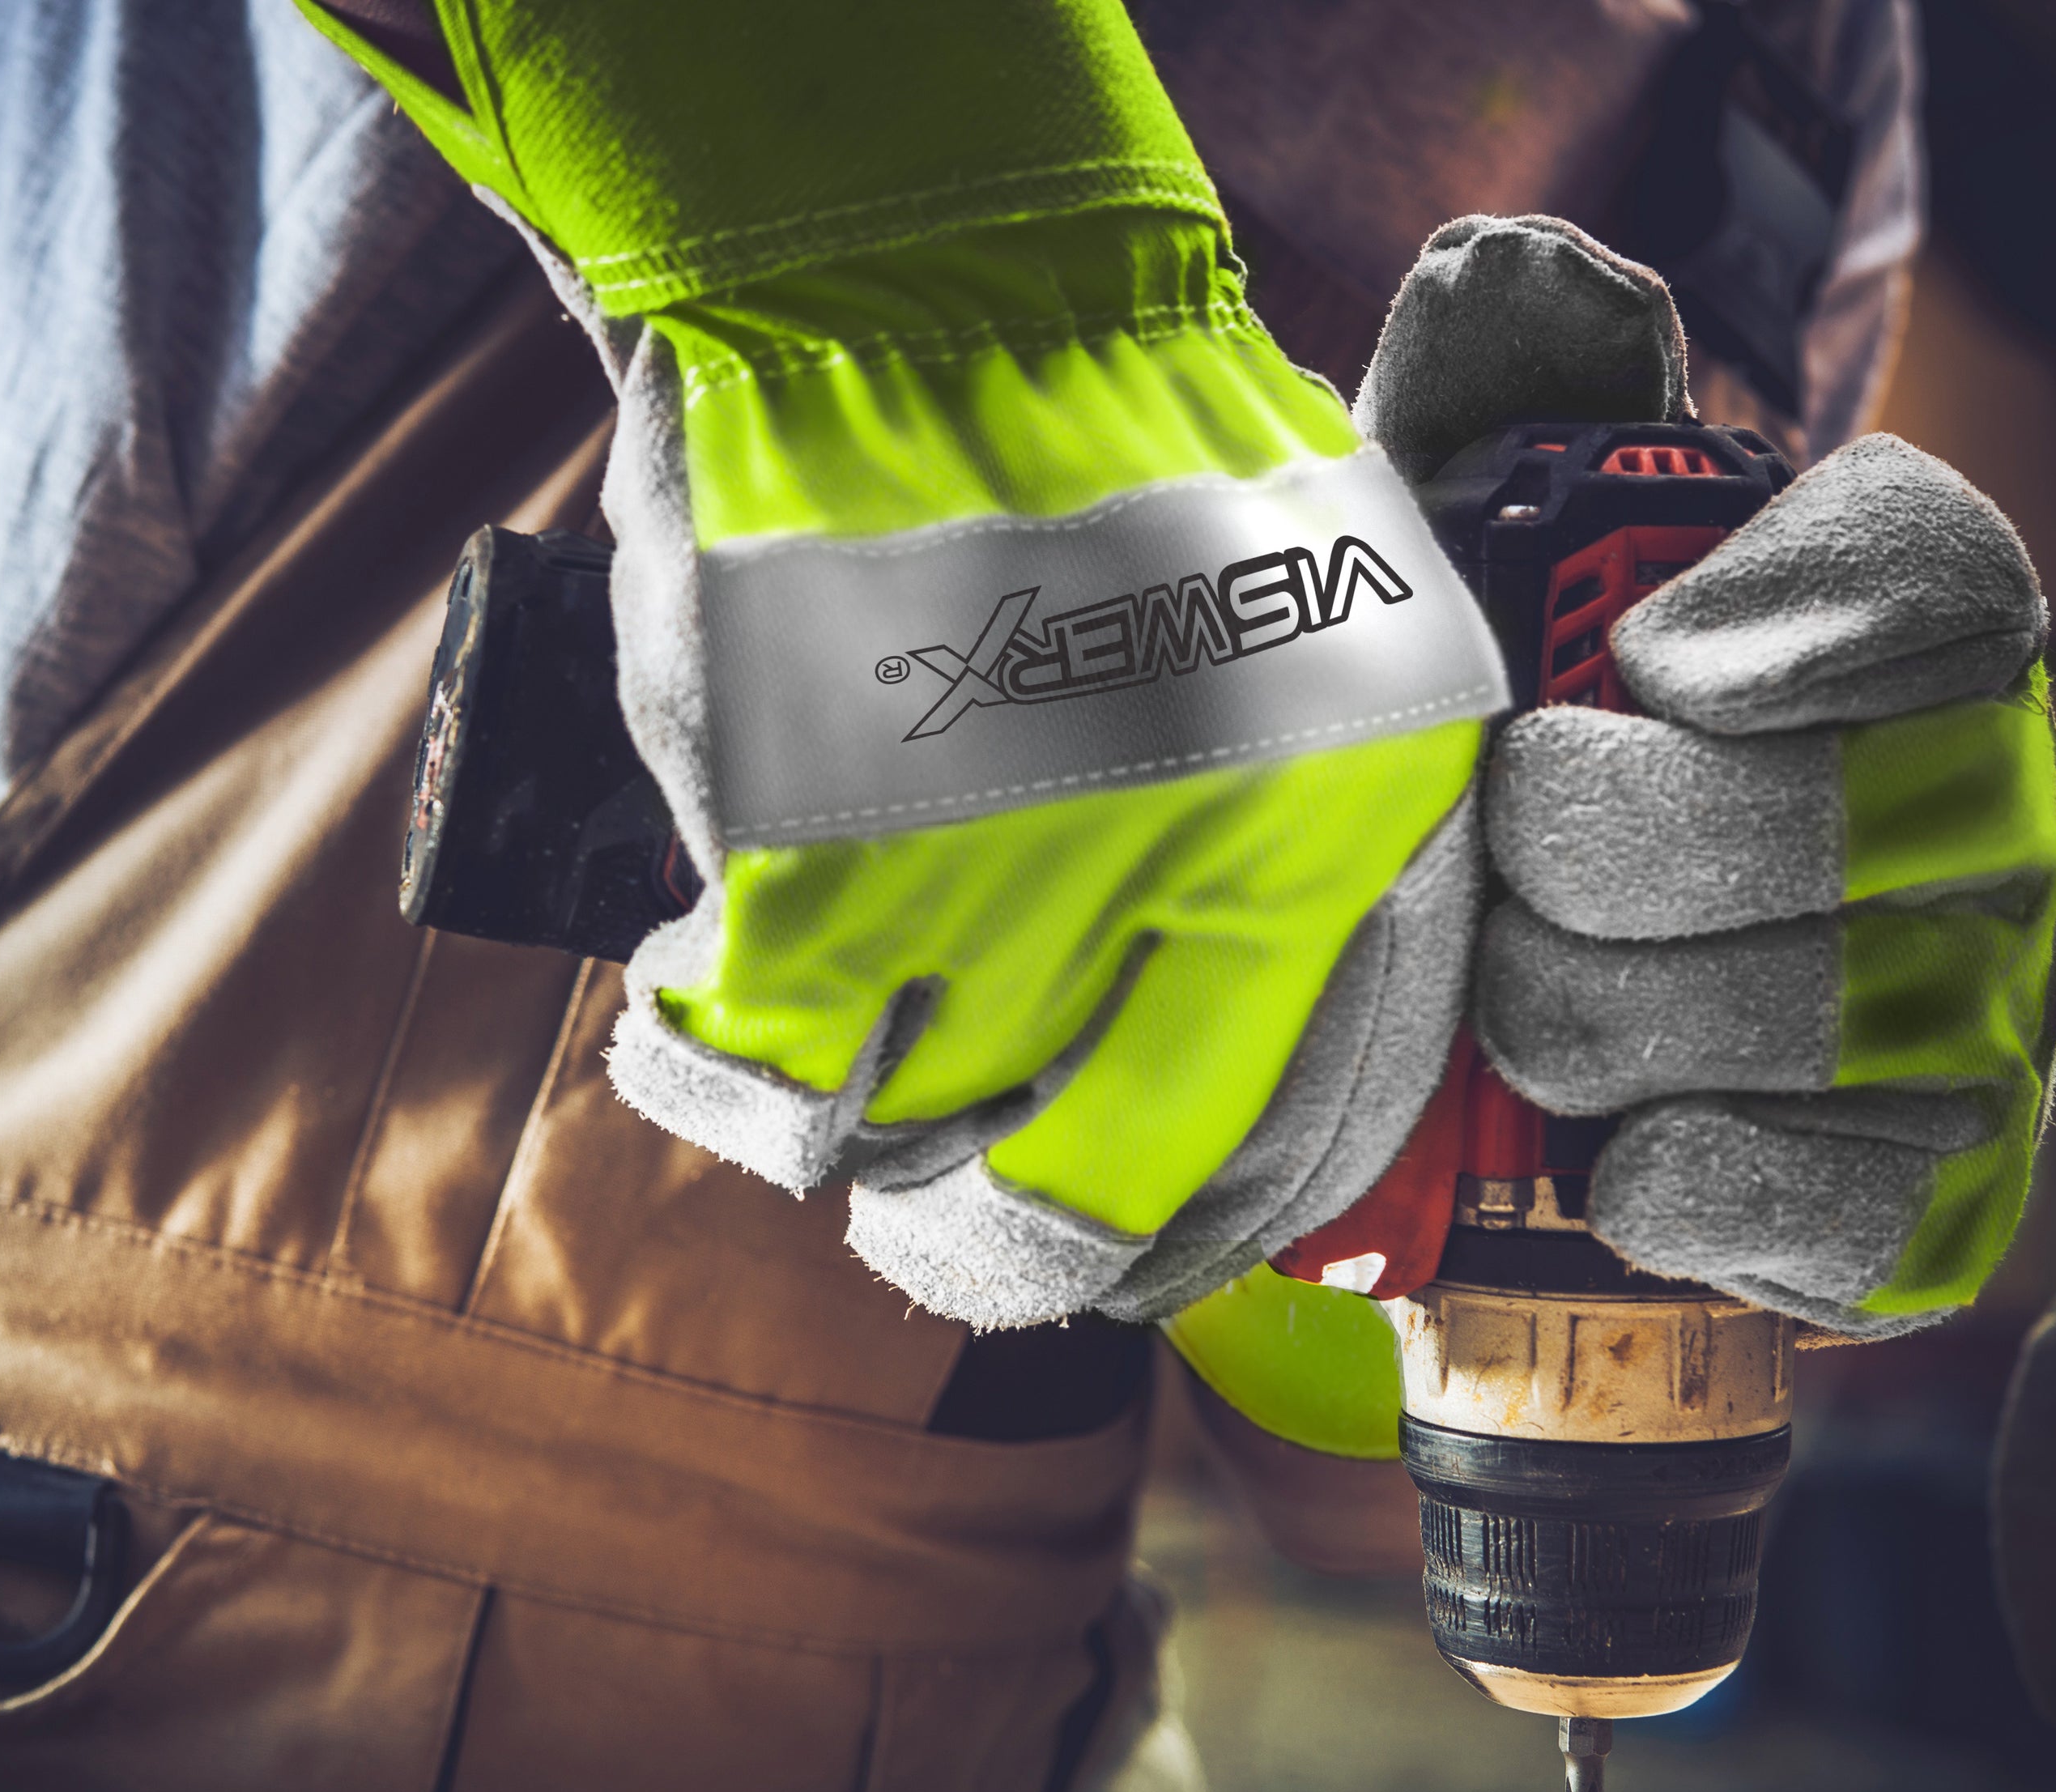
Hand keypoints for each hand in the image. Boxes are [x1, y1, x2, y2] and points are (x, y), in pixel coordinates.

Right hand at [312, 0, 1519, 1325]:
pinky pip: (747, 1070)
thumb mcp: (1312, 654)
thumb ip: (1298, 865)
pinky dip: (706, 1060)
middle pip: (1086, 1200)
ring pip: (903, 1152)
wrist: (930, 273)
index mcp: (1355, 822)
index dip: (1176, 1244)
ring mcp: (1010, 871)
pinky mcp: (817, 855)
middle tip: (932, 1225)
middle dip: (988, 1254)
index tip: (1105, 1251)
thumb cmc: (1119, 461)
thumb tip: (1230, 1077)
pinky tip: (700, 985)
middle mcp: (1206, 869)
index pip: (1291, 1154)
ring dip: (837, 1139)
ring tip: (809, 1071)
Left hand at [1166, 212, 2055, 1459]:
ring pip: (1808, 1010)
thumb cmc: (1485, 761)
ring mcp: (1986, 1004)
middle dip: (1593, 858)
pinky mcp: (1936, 1187)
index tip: (1644, 659)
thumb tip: (1513, 280)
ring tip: (1513, 1002)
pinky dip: (1696, 1179)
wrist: (1487, 1030)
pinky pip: (1842, 1196)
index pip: (1931, 576)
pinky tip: (1611, 1159)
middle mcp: (1984, 804)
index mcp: (1897, 628)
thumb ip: (1489, 401)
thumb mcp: (1454, 570)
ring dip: (1600, 1013)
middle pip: (1818, 819)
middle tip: (1501, 866)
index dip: (1797, 615)